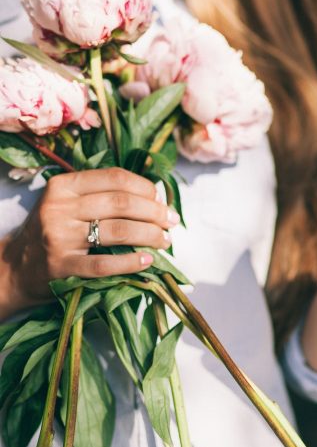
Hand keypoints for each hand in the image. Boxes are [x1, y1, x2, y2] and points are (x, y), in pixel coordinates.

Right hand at [2, 167, 177, 309]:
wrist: (16, 267)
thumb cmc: (55, 230)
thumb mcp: (70, 203)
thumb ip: (104, 194)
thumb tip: (156, 196)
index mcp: (64, 185)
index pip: (115, 178)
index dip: (146, 188)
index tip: (161, 200)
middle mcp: (59, 208)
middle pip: (122, 203)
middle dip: (155, 212)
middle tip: (171, 222)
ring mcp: (59, 237)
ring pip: (119, 231)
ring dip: (150, 235)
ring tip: (165, 240)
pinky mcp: (61, 267)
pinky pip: (105, 264)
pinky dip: (131, 262)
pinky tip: (148, 261)